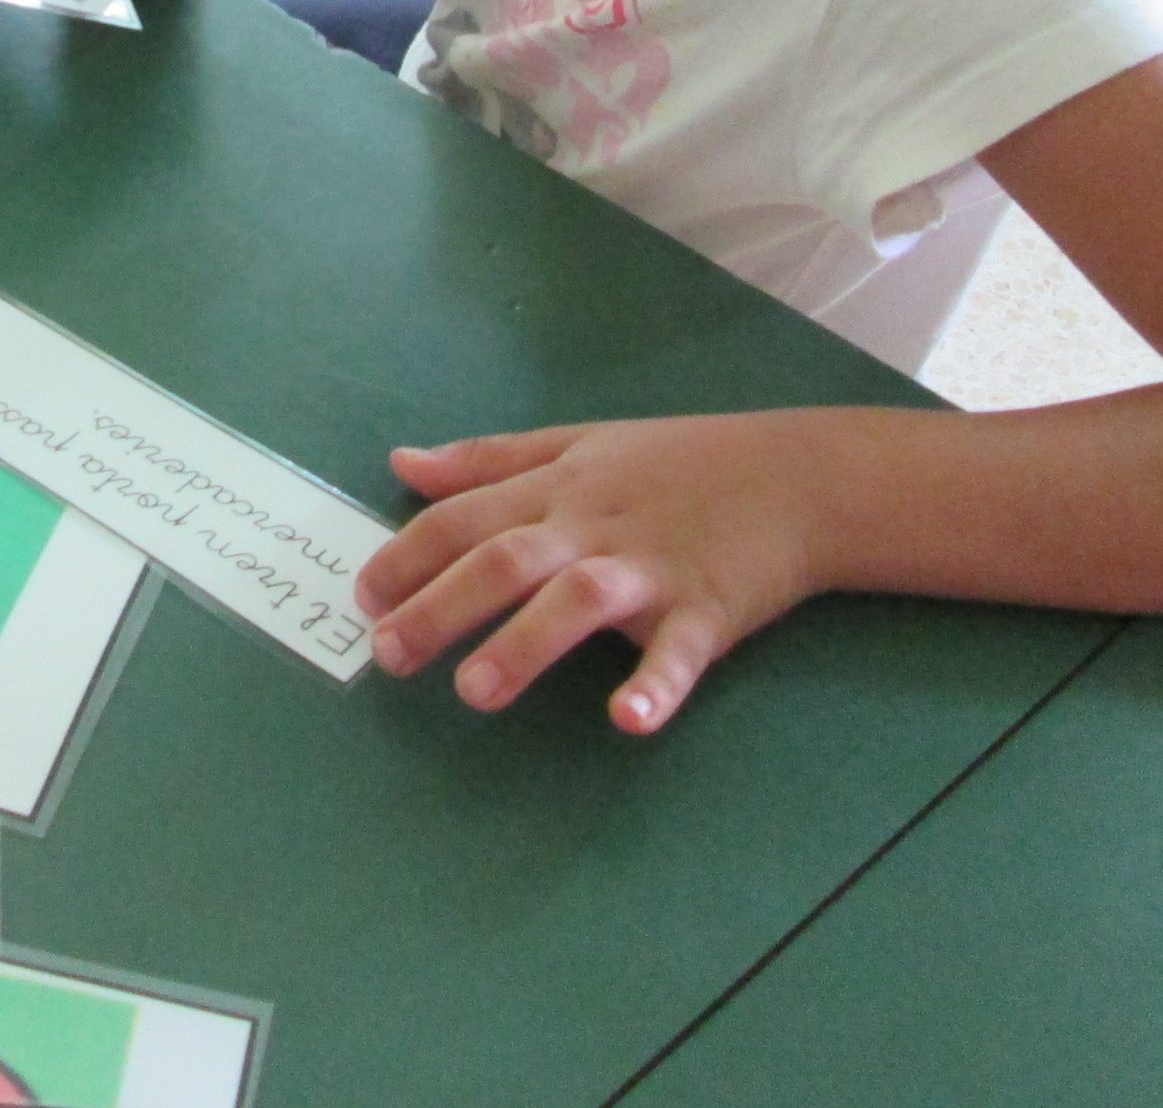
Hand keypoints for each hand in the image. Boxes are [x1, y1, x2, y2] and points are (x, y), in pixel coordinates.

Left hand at [355, 413, 829, 733]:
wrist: (799, 475)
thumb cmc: (678, 462)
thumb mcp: (576, 443)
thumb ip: (486, 460)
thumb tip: (402, 464)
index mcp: (556, 489)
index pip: (464, 519)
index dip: (408, 555)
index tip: (363, 598)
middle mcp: (592, 526)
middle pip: (503, 559)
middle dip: (440, 607)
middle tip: (388, 655)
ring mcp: (649, 568)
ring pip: (574, 600)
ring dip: (523, 644)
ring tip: (475, 693)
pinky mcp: (707, 609)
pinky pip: (677, 652)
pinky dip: (654, 685)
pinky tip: (627, 719)